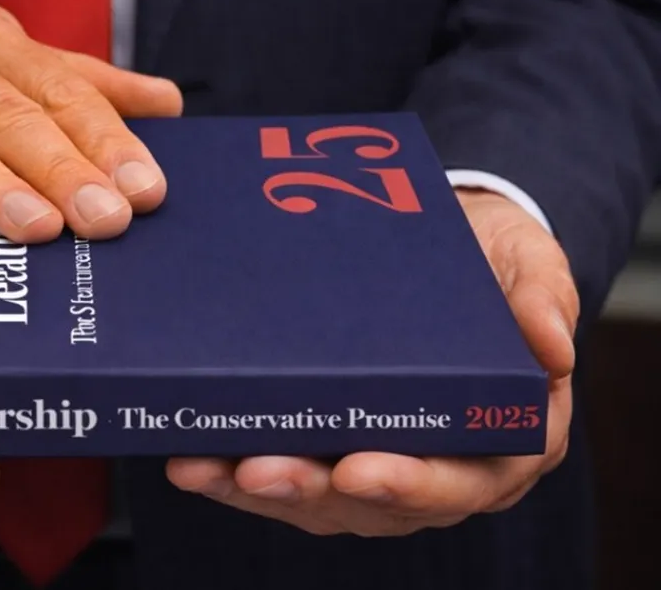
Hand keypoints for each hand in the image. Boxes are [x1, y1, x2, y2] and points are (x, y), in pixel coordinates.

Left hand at [167, 189, 578, 535]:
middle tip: (258, 469)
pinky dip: (235, 471)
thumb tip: (554, 348)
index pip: (463, 478)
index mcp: (502, 433)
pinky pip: (285, 472)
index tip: (357, 469)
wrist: (441, 242)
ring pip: (319, 498)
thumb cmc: (489, 258)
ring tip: (203, 466)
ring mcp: (379, 459)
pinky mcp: (328, 444)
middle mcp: (441, 461)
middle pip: (376, 503)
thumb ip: (542, 294)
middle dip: (313, 490)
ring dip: (257, 489)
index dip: (410, 484)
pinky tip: (191, 456)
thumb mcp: (528, 257)